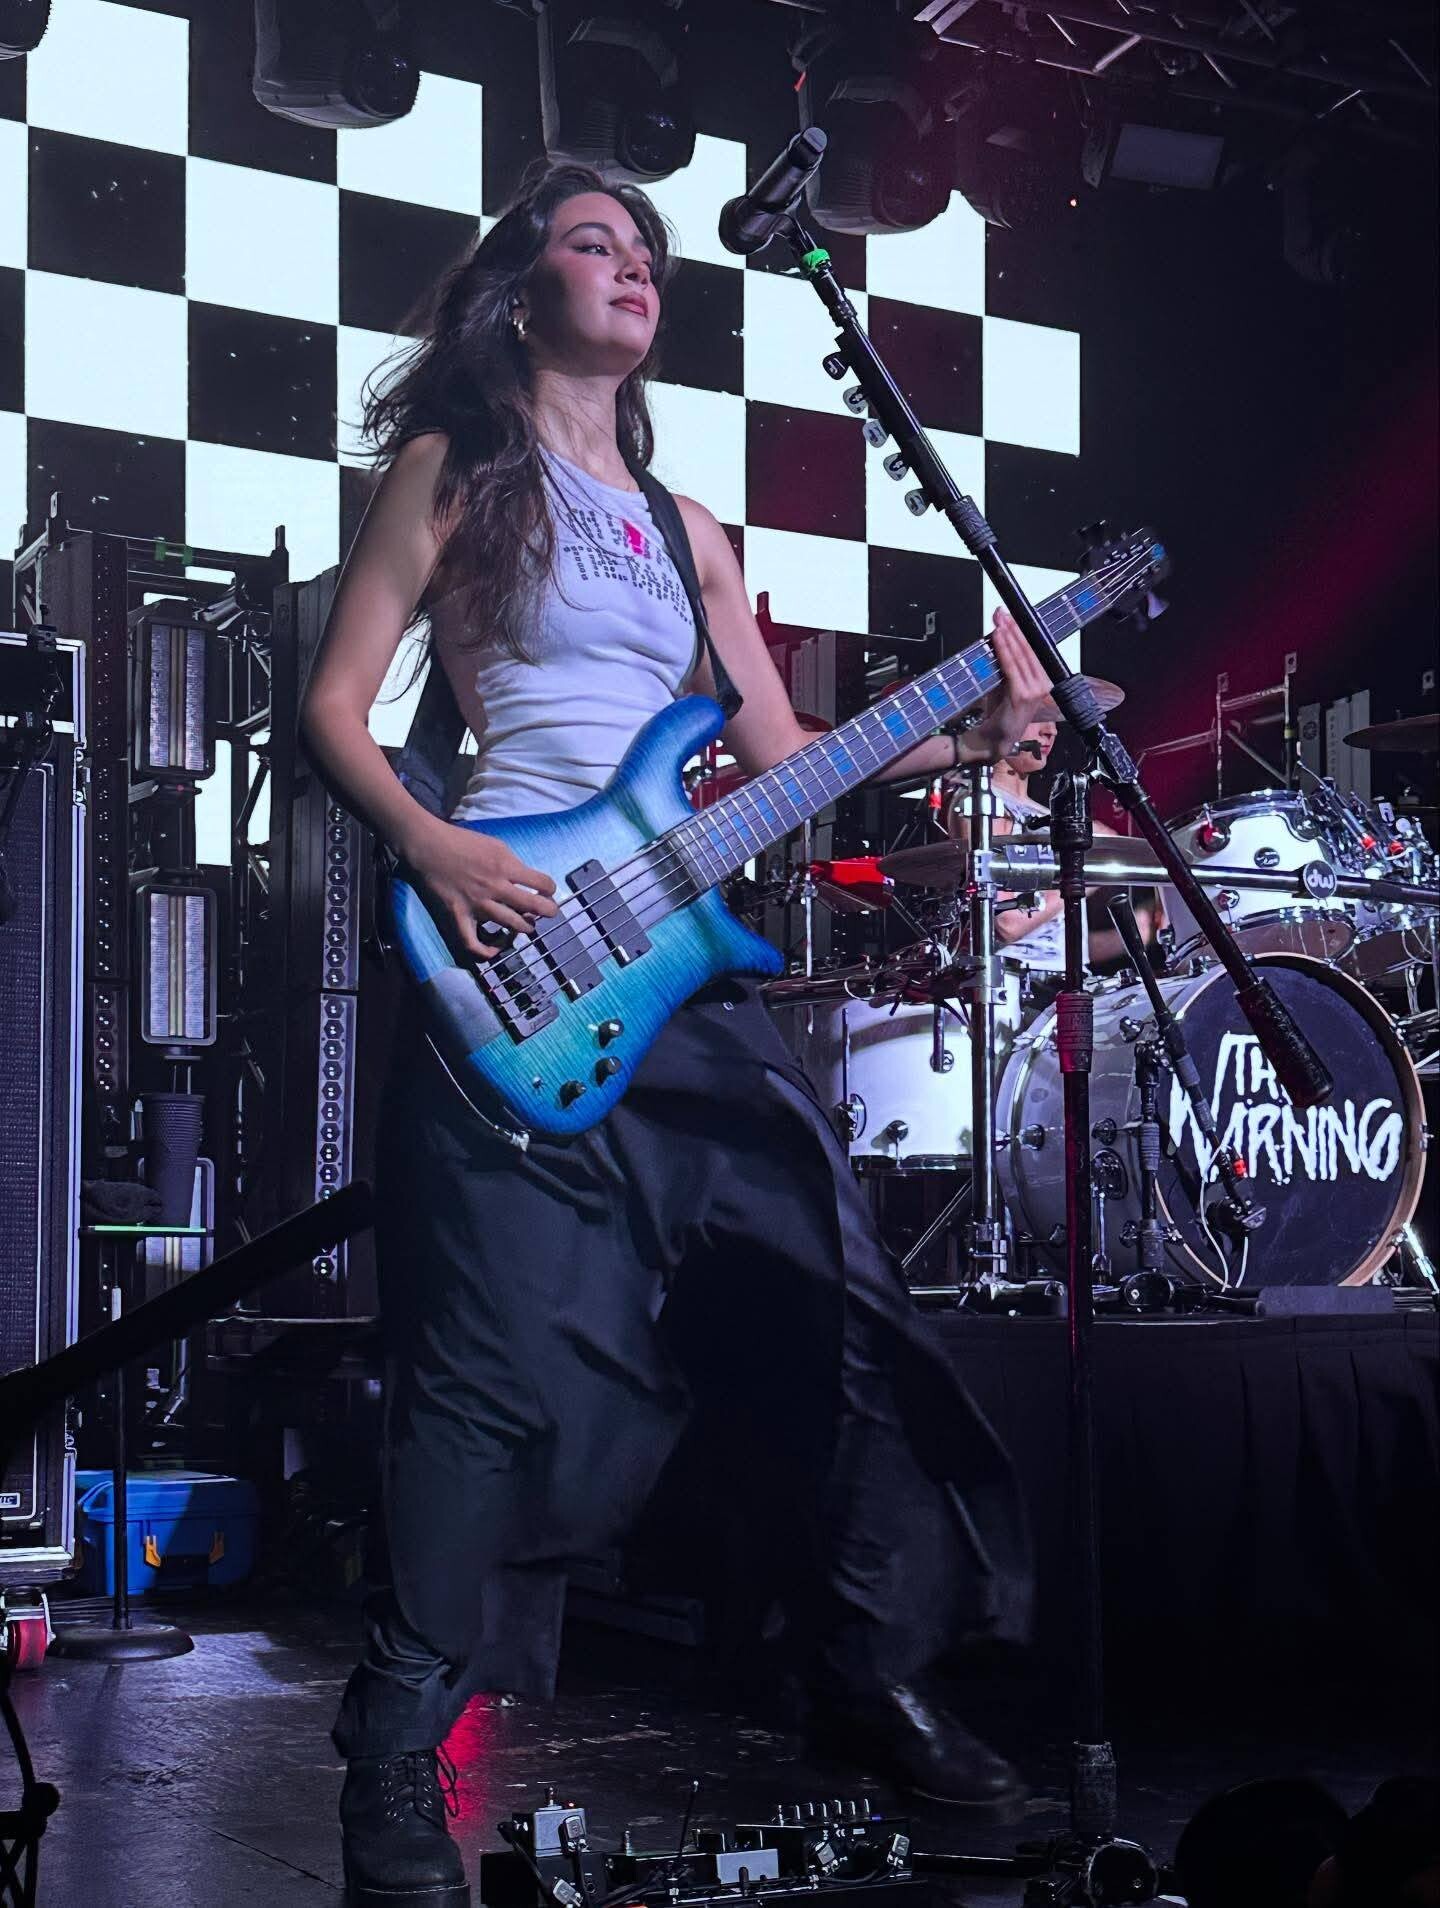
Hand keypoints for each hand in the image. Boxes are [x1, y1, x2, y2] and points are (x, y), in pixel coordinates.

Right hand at [402, 814, 558, 959]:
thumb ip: (513, 864)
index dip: (550, 889)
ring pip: (511, 925)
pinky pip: (473, 942)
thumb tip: (527, 881)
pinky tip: (496, 948)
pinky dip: (486, 951)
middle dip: (548, 911)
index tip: (548, 891)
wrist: (428, 845)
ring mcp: (477, 904)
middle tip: (549, 912)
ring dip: (525, 927)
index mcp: (505, 867)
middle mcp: (495, 887)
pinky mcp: (459, 915)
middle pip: (532, 907)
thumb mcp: (496, 845)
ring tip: (526, 924)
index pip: (542, 883)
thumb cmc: (462, 841)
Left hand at [958, 608, 1051, 764]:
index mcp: (1041, 680)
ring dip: (1008, 636)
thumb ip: (1006, 664)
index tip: (1010, 615)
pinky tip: (998, 639)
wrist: (994, 739)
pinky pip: (1011, 667)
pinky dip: (1004, 650)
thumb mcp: (1004, 683)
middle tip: (1002, 612)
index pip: (1032, 649)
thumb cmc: (999, 713)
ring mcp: (1035, 690)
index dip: (1021, 630)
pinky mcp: (1023, 696)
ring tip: (999, 620)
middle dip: (1013, 628)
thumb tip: (999, 638)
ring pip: (1020, 656)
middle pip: (1028, 649)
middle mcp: (1042, 684)